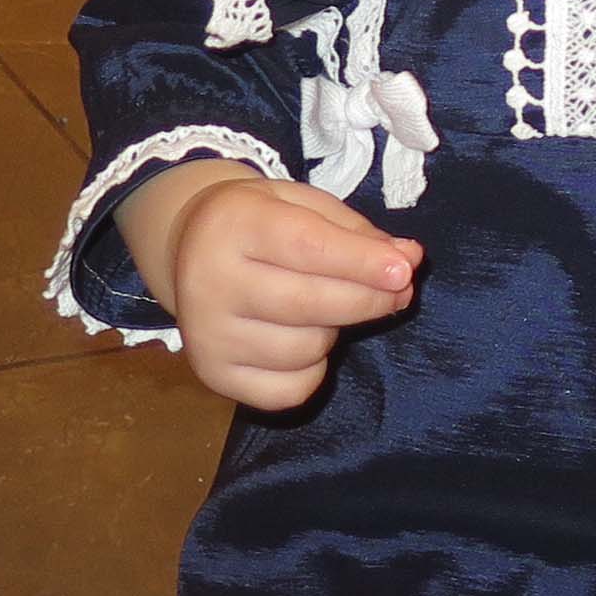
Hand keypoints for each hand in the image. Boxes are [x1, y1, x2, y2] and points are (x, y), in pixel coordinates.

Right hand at [115, 164, 417, 411]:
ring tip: (322, 308)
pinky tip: (302, 341)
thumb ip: (357, 232)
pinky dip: (312, 371)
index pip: (306, 248)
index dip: (360, 262)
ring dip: (333, 332)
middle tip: (400, 290)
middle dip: (368, 300)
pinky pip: (290, 390)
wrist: (188, 249)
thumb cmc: (261, 223)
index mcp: (232, 224)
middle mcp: (209, 282)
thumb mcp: (304, 205)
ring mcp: (207, 335)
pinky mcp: (214, 375)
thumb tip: (408, 262)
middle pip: (309, 304)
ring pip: (305, 349)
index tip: (405, 270)